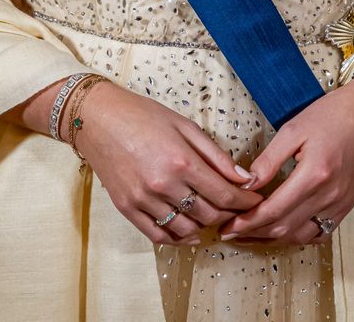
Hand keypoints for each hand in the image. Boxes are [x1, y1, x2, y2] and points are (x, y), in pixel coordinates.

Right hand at [72, 80, 264, 245]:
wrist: (97, 118)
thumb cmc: (143, 115)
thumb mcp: (184, 126)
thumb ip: (216, 155)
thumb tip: (245, 178)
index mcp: (181, 161)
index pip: (225, 194)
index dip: (246, 201)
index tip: (256, 201)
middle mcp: (163, 185)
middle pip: (209, 215)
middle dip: (229, 213)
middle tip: (236, 207)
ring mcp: (143, 200)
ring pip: (187, 229)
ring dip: (205, 226)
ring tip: (213, 215)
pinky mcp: (127, 209)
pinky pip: (159, 236)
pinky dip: (179, 238)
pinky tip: (190, 230)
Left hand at [217, 69, 353, 245]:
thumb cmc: (330, 115)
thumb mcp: (293, 129)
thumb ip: (269, 160)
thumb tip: (245, 184)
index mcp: (313, 175)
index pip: (273, 210)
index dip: (248, 222)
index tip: (227, 225)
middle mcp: (328, 197)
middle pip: (284, 228)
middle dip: (254, 233)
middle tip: (231, 231)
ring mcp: (340, 206)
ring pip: (300, 236)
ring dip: (273, 238)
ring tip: (250, 233)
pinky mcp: (346, 207)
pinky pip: (319, 233)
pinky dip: (298, 236)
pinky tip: (283, 230)